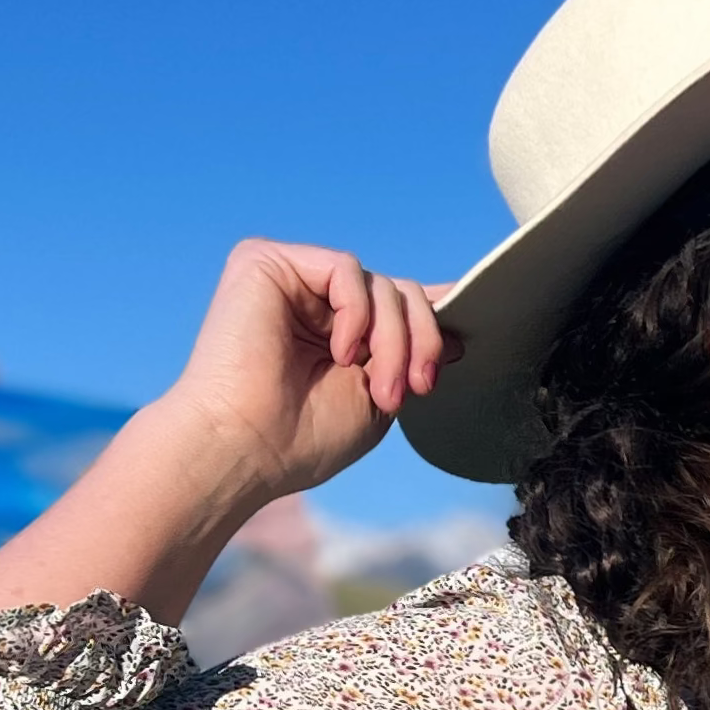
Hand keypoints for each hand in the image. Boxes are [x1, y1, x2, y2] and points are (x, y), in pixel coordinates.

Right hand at [156, 239, 447, 500]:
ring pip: (382, 284)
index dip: (436, 319)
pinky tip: (340, 351)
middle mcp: (315, 301)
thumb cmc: (304, 438)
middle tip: (417, 389)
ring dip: (395, 341)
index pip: (399, 305)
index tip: (465, 346)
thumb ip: (412, 352)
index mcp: (338, 332)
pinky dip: (358, 312)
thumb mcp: (380, 394)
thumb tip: (453, 315)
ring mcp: (291, 280)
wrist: (245, 447)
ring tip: (378, 389)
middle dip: (421, 342)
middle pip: (401, 293)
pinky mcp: (266, 262)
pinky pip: (346, 268)